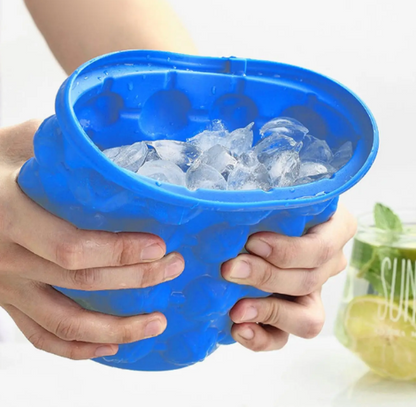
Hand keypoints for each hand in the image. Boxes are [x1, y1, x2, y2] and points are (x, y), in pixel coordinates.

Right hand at [0, 120, 183, 359]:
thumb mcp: (21, 140)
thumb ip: (65, 148)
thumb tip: (118, 141)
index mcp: (8, 215)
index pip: (71, 246)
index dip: (119, 251)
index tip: (159, 246)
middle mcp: (5, 259)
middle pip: (81, 283)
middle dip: (135, 279)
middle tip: (175, 268)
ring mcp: (4, 287)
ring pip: (65, 323)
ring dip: (117, 328)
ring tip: (158, 323)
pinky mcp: (6, 301)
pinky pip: (40, 336)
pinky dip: (76, 349)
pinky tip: (110, 346)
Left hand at [222, 205, 355, 350]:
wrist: (255, 225)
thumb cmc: (266, 203)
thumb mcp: (271, 195)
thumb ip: (265, 201)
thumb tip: (233, 208)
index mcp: (335, 228)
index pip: (321, 248)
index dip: (288, 251)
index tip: (252, 242)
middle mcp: (330, 262)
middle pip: (308, 281)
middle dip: (265, 277)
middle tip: (230, 269)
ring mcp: (315, 292)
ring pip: (307, 319)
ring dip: (269, 312)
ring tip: (237, 309)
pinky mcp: (293, 315)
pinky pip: (285, 337)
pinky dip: (262, 337)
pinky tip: (238, 328)